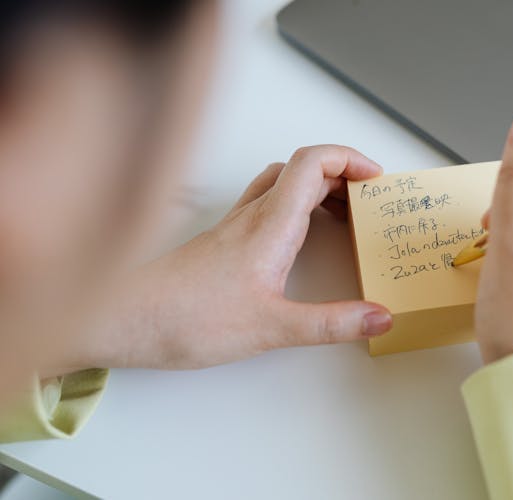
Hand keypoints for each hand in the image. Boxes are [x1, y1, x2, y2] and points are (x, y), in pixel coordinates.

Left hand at [85, 145, 392, 369]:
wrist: (125, 319)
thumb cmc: (187, 318)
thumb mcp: (272, 327)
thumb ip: (331, 323)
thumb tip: (380, 317)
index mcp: (271, 224)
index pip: (314, 162)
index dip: (350, 158)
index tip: (377, 178)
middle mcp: (254, 214)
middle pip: (304, 168)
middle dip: (344, 175)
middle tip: (370, 201)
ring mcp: (237, 224)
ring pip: (285, 183)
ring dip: (319, 188)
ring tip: (345, 216)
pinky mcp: (227, 240)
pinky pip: (269, 203)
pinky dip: (297, 206)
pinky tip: (302, 237)